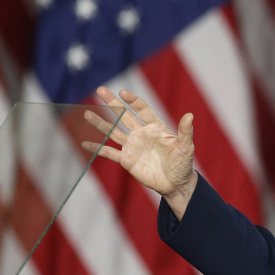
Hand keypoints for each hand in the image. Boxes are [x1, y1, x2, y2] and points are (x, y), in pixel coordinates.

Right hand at [83, 87, 197, 217]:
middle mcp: (141, 134)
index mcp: (155, 128)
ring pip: (113, 132)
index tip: (123, 93)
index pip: (142, 110)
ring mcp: (133, 146)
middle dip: (112, 103)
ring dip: (101, 123)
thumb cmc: (183, 164)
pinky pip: (109, 152)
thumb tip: (190, 115)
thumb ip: (185, 132)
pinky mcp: (127, 160)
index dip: (133, 101)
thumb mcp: (185, 148)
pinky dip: (97, 148)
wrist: (176, 184)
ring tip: (87, 113)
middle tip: (100, 90)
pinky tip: (85, 143)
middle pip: (124, 116)